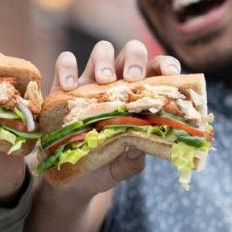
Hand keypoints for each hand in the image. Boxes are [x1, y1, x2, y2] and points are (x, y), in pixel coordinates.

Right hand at [46, 40, 181, 196]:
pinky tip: (69, 87)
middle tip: (132, 77)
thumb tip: (139, 147)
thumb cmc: (102, 167)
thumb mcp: (122, 168)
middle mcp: (118, 84)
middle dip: (135, 59)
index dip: (166, 65)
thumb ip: (133, 160)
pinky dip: (67, 67)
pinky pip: (65, 61)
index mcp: (139, 98)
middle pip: (131, 52)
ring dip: (104, 60)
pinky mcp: (63, 86)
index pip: (158, 71)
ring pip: (102, 50)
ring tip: (102, 81)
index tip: (168, 74)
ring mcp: (90, 82)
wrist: (68, 181)